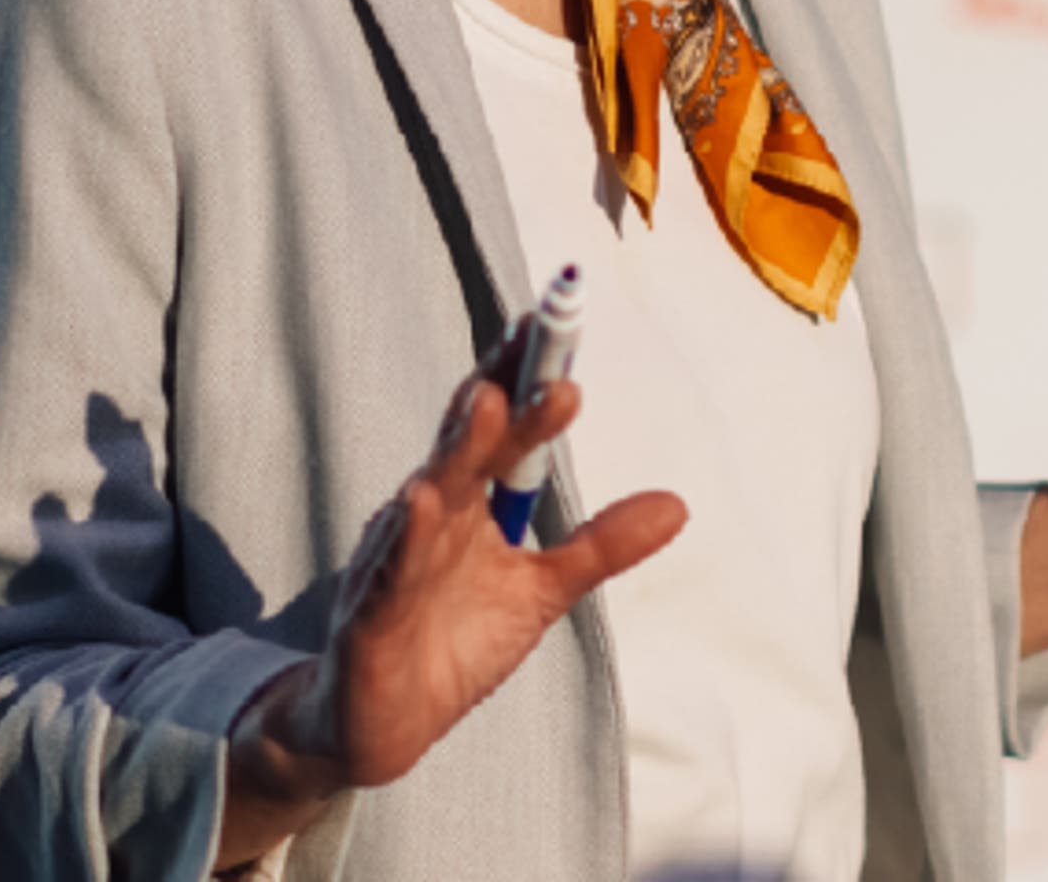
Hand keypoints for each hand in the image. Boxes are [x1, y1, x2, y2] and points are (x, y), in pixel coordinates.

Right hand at [227, 328, 685, 832]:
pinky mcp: (370, 615)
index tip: (550, 319)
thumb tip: (677, 503)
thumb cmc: (454, 643)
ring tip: (490, 402)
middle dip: (501, 389)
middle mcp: (427, 516)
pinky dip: (408, 537)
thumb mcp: (541, 591)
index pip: (496, 424)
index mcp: (466, 503)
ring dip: (459, 448)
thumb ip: (600, 546)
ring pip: (428, 493)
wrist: (384, 727)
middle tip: (538, 337)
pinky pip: (390, 571)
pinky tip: (422, 501)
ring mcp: (395, 560)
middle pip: (466, 440)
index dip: (522, 373)